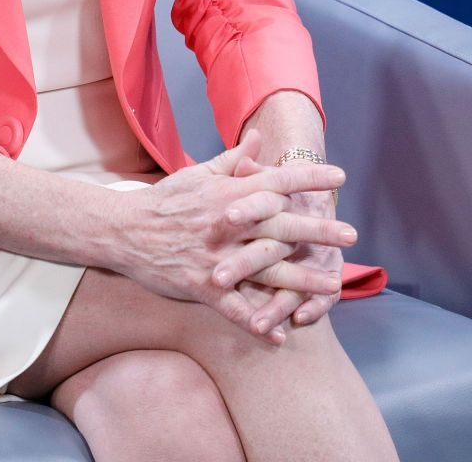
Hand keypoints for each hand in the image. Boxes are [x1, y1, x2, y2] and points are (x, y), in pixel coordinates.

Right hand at [117, 126, 351, 344]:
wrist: (121, 229)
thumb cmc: (164, 200)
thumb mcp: (197, 174)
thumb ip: (233, 161)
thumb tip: (258, 138)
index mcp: (228, 193)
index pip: (277, 181)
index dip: (310, 179)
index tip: (340, 178)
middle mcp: (226, 224)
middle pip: (280, 225)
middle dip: (318, 229)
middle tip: (350, 234)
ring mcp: (215, 257)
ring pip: (265, 269)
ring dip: (300, 278)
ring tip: (331, 284)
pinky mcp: (200, 286)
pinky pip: (232, 308)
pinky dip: (255, 322)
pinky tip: (279, 335)